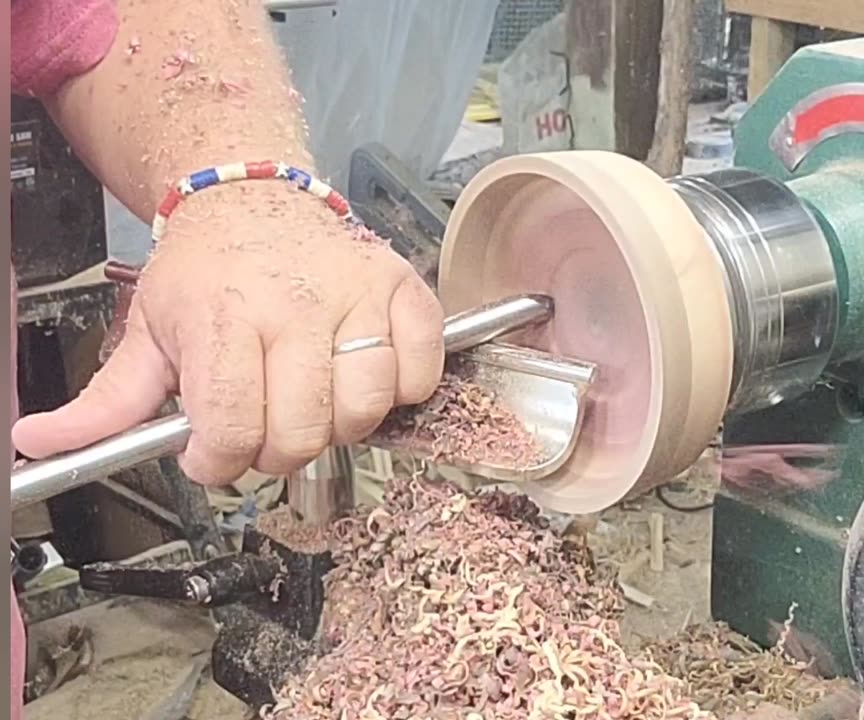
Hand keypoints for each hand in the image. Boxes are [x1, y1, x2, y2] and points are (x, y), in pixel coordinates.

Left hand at [12, 182, 444, 483]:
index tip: (215, 454)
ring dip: (341, 423)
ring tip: (317, 400)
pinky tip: (367, 374)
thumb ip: (107, 400)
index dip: (221, 462)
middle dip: (278, 451)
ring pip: (367, 407)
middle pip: (303, 430)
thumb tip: (41, 442)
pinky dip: (402, 389)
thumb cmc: (205, 268)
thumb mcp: (147, 329)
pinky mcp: (402, 287)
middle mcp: (294, 303)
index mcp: (223, 316)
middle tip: (266, 429)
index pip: (232, 426)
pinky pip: (421, 371)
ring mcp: (356, 294)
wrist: (253, 193)